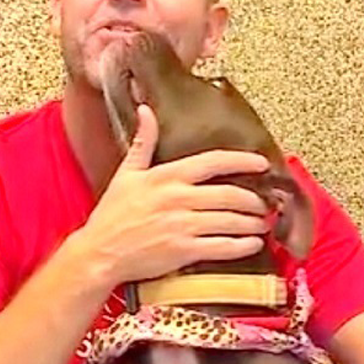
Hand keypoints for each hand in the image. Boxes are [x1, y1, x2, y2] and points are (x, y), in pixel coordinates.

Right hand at [74, 104, 272, 287]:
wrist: (99, 252)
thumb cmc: (111, 215)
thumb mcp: (126, 173)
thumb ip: (143, 142)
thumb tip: (146, 111)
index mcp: (166, 176)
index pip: (213, 161)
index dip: (243, 161)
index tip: (262, 163)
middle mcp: (178, 198)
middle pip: (231, 194)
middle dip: (254, 200)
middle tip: (263, 203)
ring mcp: (182, 225)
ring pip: (232, 221)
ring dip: (253, 223)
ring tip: (261, 223)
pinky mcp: (184, 250)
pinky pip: (224, 246)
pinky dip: (244, 245)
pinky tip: (252, 243)